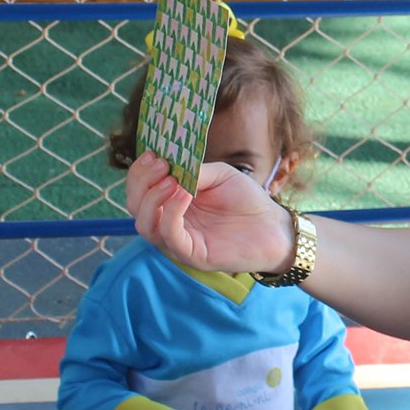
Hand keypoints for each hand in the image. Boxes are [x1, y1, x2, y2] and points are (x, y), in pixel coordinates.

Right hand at [127, 153, 293, 274]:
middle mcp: (170, 223)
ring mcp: (179, 241)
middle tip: (161, 165)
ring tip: (172, 180)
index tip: (151, 154)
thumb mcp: (218, 175)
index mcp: (171, 203)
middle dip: (142, 182)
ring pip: (145, 225)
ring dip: (152, 198)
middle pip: (135, 207)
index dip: (139, 172)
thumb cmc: (247, 200)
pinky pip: (170, 236)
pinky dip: (171, 213)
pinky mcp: (192, 255)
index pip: (139, 191)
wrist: (274, 226)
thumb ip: (192, 171)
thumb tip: (168, 168)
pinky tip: (185, 194)